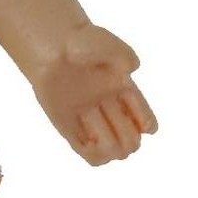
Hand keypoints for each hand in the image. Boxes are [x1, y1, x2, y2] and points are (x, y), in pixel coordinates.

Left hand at [30, 24, 157, 165]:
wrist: (51, 46)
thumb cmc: (79, 42)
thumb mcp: (106, 43)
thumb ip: (122, 54)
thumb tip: (130, 69)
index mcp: (123, 93)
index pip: (145, 121)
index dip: (146, 123)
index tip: (138, 118)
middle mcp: (109, 109)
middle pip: (131, 141)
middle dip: (128, 139)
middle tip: (112, 120)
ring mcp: (90, 119)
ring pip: (114, 151)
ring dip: (113, 148)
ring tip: (99, 134)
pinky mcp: (69, 127)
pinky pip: (88, 154)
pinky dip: (96, 155)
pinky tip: (91, 142)